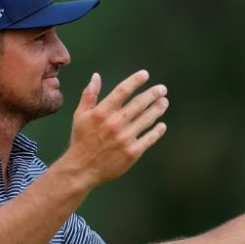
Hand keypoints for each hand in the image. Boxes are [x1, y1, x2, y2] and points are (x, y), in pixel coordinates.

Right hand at [61, 70, 168, 188]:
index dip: (135, 80)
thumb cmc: (81, 140)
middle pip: (139, 103)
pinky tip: (161, 125)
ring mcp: (124, 138)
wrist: (82, 168)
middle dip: (153, 94)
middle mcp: (114, 124)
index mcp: (102, 113)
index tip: (145, 74)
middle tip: (162, 89)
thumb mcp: (80, 116)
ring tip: (164, 102)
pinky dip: (157, 131)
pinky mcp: (132, 152)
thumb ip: (89, 95)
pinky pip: (149, 138)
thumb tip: (96, 76)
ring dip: (158, 109)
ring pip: (147, 119)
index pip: (122, 91)